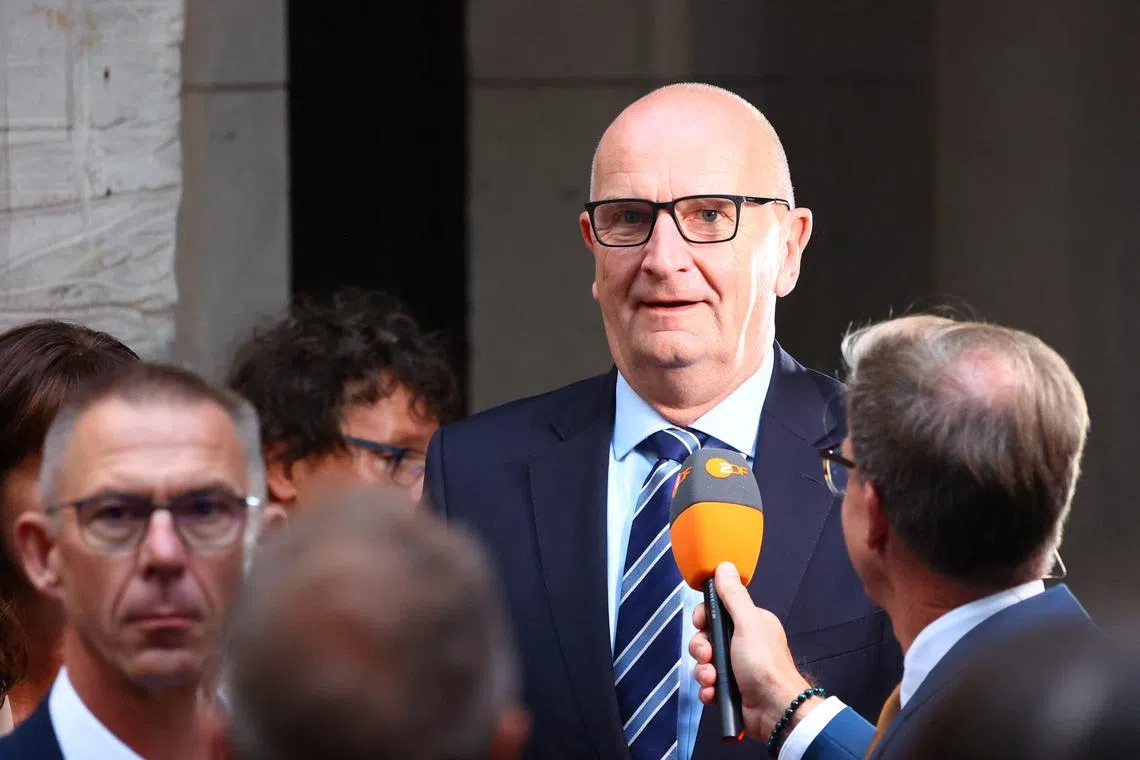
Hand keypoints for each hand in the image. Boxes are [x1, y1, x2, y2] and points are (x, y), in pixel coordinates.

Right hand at [689, 562, 818, 742]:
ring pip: (704, 662)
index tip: (702, 623)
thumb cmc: (766, 666)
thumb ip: (733, 596)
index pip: (716, 611)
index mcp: (750, 623)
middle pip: (706, 637)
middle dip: (701, 648)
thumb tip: (725, 567)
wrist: (775, 710)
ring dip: (703, 671)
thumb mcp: (747, 623)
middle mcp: (743, 643)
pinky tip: (715, 693)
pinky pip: (707, 685)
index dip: (704, 618)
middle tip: (708, 655)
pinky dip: (708, 690)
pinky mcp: (730, 690)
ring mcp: (736, 668)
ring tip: (713, 678)